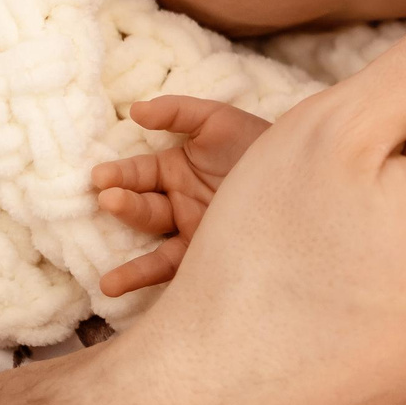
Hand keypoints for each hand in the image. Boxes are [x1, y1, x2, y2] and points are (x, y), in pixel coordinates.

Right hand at [89, 101, 270, 295]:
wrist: (305, 176)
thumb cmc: (258, 143)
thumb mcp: (219, 121)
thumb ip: (178, 112)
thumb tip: (134, 110)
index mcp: (177, 170)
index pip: (140, 174)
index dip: (120, 175)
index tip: (100, 177)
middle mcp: (180, 204)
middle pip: (143, 209)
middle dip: (124, 206)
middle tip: (109, 200)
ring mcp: (194, 233)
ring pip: (156, 249)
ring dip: (132, 266)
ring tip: (107, 281)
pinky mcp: (210, 257)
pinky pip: (176, 272)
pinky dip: (151, 284)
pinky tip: (126, 294)